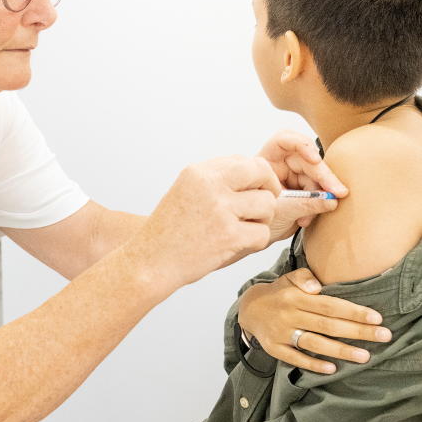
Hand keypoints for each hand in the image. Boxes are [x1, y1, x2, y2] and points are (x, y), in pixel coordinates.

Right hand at [124, 156, 284, 291]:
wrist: (151, 261)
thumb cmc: (169, 231)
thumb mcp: (185, 191)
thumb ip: (215, 179)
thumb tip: (254, 174)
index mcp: (199, 172)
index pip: (244, 160)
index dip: (257, 175)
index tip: (255, 189)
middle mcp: (210, 186)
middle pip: (262, 172)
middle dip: (270, 188)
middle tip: (263, 205)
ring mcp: (220, 210)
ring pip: (267, 204)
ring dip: (262, 219)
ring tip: (244, 228)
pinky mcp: (229, 236)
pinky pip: (262, 233)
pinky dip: (255, 241)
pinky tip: (239, 244)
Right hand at [238, 268, 390, 373]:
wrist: (248, 309)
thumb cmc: (280, 293)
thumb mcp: (289, 278)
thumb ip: (305, 277)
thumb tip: (318, 285)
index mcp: (296, 297)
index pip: (330, 305)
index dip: (354, 312)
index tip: (377, 318)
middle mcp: (290, 315)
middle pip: (328, 326)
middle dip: (358, 332)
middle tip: (384, 336)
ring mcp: (282, 333)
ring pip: (315, 344)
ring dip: (341, 351)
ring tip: (365, 356)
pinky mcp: (275, 349)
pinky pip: (295, 358)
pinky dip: (312, 364)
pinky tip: (332, 369)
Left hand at [256, 130, 348, 240]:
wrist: (251, 238)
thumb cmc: (254, 221)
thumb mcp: (276, 212)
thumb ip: (302, 204)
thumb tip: (330, 200)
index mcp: (266, 160)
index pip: (284, 140)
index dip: (302, 146)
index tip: (315, 160)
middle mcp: (280, 164)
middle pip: (307, 160)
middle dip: (324, 177)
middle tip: (337, 193)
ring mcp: (291, 176)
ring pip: (316, 177)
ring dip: (319, 197)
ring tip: (307, 218)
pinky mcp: (301, 190)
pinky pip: (317, 191)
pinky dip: (317, 205)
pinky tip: (306, 219)